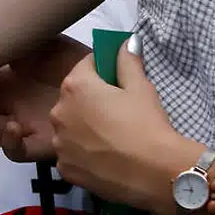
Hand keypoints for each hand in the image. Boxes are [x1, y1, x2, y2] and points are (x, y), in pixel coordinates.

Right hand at [0, 35, 87, 160]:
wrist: (111, 85)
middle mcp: (10, 99)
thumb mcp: (51, 42)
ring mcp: (21, 123)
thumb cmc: (80, 61)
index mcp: (9, 74)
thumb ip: (25, 40)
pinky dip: (8, 142)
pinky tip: (14, 127)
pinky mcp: (37, 144)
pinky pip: (14, 152)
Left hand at [48, 40, 201, 214]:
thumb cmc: (147, 124)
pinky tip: (105, 157)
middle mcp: (59, 112)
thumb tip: (127, 41)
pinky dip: (83, 154)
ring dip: (84, 127)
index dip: (103, 70)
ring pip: (70, 127)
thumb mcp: (141, 87)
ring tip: (112, 137)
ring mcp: (59, 143)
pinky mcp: (65, 169)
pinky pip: (71, 154)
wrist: (155, 173)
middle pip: (73, 98)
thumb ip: (128, 61)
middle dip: (90, 100)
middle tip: (117, 112)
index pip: (85, 67)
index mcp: (75, 86)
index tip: (118, 81)